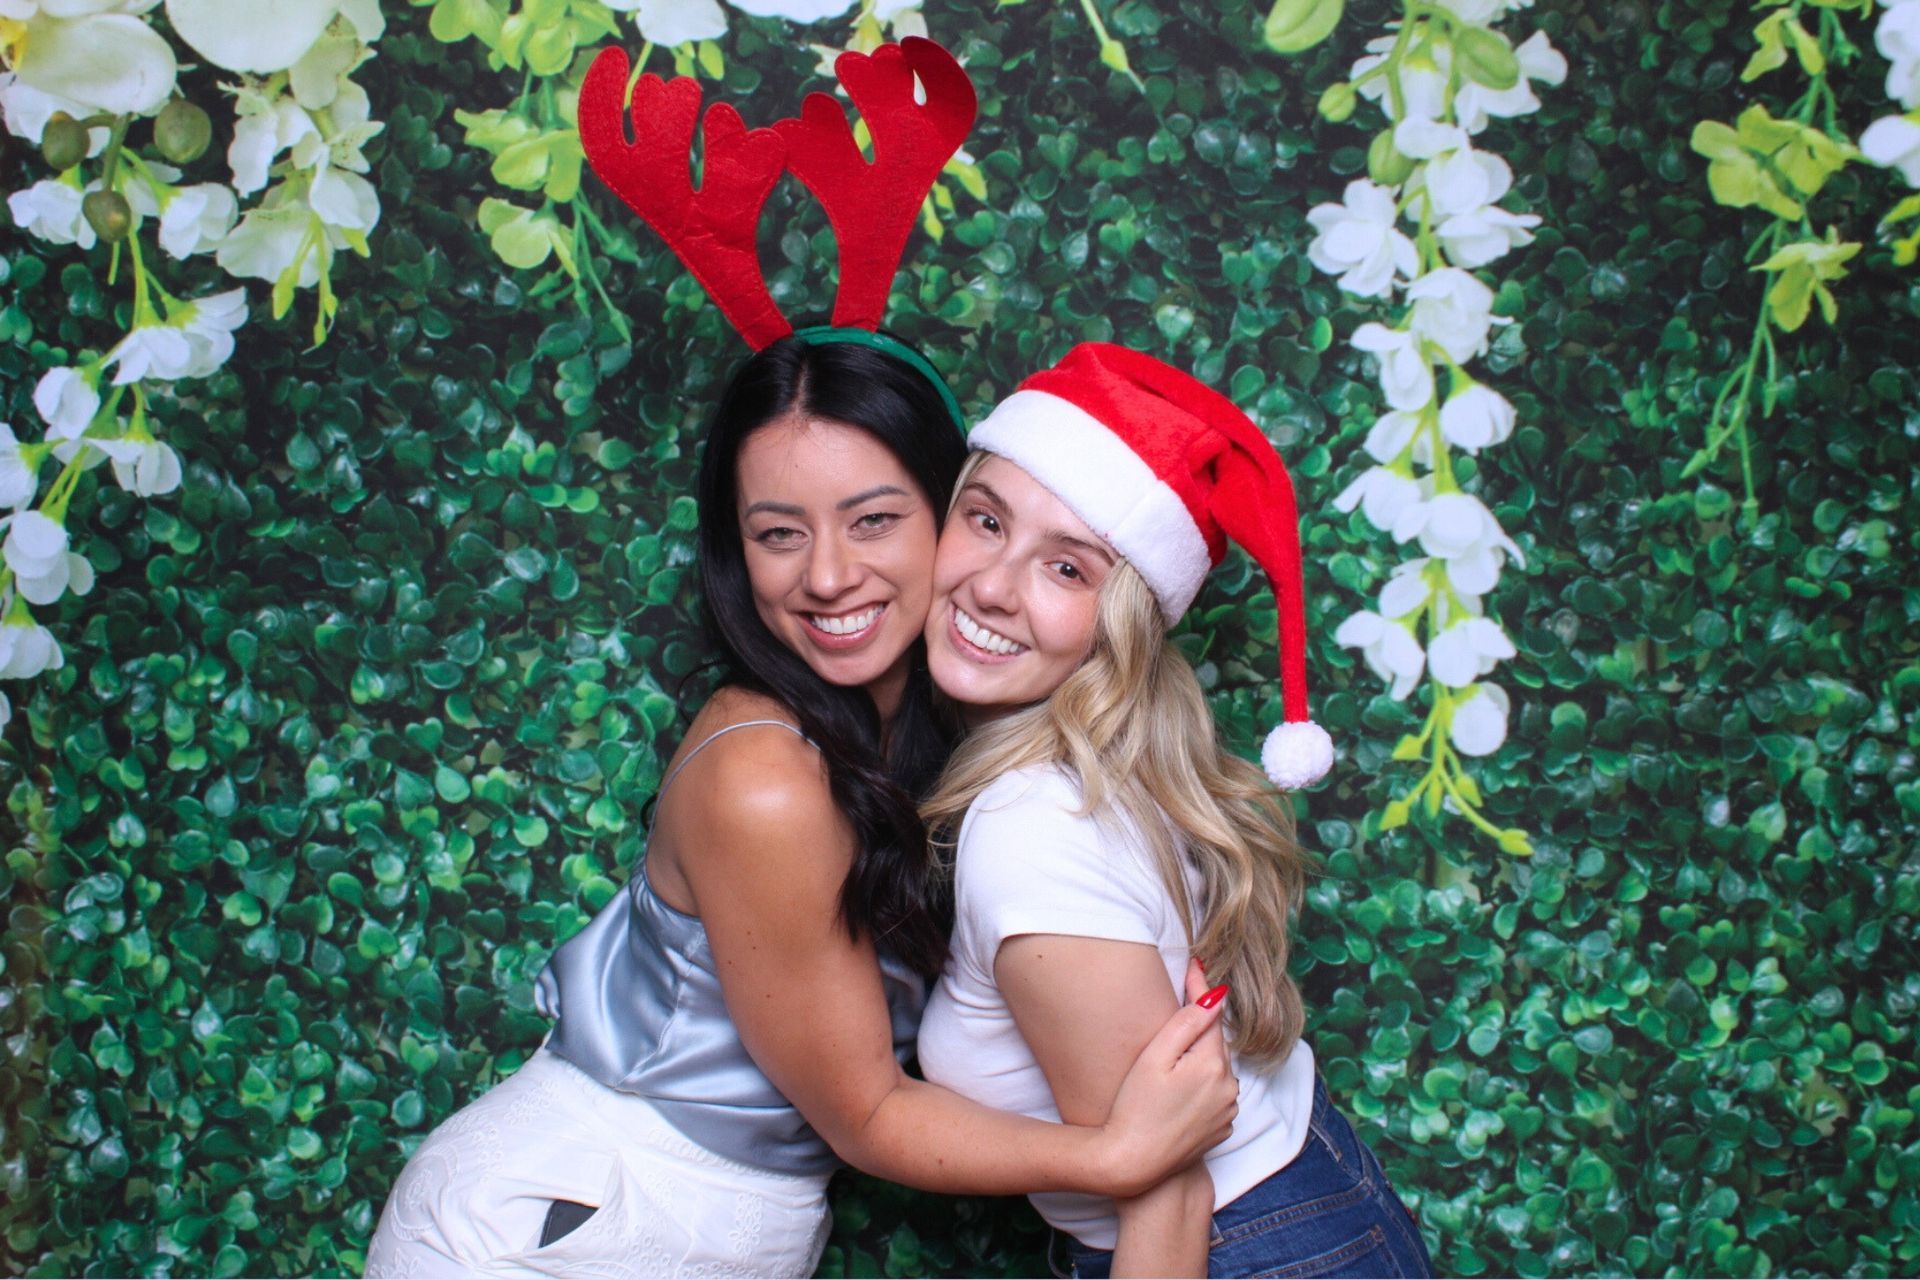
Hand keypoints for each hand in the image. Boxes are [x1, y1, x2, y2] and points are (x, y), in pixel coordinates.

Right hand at [1096, 959, 1238, 1198]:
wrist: (1132, 1163)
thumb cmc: (1134, 1108)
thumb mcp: (1154, 1059)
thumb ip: (1185, 1024)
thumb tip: (1214, 996)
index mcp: (1211, 1065)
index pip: (1211, 1014)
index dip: (1201, 987)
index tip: (1195, 963)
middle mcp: (1228, 1088)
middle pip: (1215, 1042)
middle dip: (1201, 1022)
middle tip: (1186, 992)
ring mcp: (1227, 1111)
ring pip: (1217, 1068)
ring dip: (1202, 1054)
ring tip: (1179, 1043)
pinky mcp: (1220, 1128)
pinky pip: (1216, 1093)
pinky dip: (1204, 1082)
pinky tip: (1181, 1083)